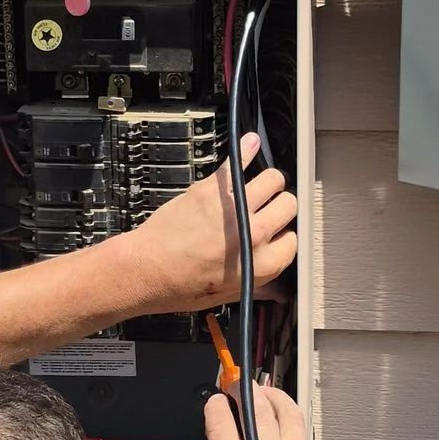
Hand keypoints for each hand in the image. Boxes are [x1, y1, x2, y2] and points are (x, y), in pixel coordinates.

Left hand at [122, 139, 296, 316]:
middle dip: (280, 206)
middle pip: (288, 205)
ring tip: (259, 185)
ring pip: (273, 180)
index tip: (273, 232)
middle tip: (266, 207)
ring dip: (269, 181)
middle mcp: (254, 234)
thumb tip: (279, 291)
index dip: (282, 234)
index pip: (292, 238)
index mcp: (262, 264)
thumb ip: (259, 287)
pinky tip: (250, 143)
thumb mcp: (228, 295)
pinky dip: (246, 150)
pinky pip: (239, 163)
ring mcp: (235, 208)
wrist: (146, 270)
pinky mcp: (212, 190)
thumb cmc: (181, 286)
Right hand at [203, 382, 344, 439]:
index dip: (218, 406)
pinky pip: (301, 438)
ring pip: (288, 414)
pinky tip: (280, 430)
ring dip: (272, 398)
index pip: (225, 425)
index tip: (216, 400)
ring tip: (262, 394)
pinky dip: (287, 426)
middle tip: (236, 385)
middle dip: (245, 391)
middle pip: (260, 409)